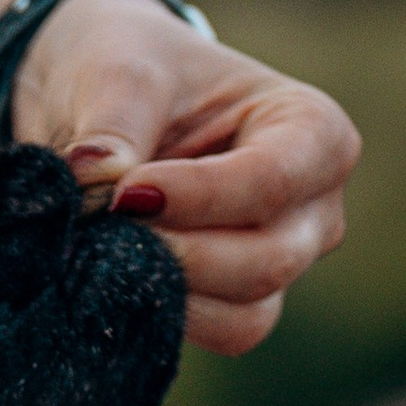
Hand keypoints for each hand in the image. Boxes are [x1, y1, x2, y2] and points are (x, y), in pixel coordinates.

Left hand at [14, 0, 360, 359]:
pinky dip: (163, 318)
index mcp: (313, 131)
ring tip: (104, 252)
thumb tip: (91, 177)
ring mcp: (284, 260)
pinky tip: (114, 281)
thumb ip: (114, 124)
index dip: (196, 198)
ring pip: (247, 314)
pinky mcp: (241, 303)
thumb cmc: (135, 70)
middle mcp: (315, 205)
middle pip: (267, 262)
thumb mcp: (122, 73)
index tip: (125, 194)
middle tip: (106, 229)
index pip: (271, 183)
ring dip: (168, 294)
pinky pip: (217, 335)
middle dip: (179, 256)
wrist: (108, 104)